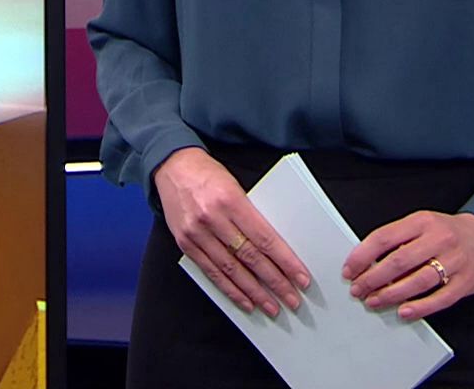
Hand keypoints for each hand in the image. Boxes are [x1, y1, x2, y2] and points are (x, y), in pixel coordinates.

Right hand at [152, 148, 311, 317]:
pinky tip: (245, 301)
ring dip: (254, 292)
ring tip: (272, 307)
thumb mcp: (236, 186)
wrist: (172, 166)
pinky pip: (211, 272)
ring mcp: (197, 233)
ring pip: (231, 270)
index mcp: (231, 200)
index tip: (301, 278)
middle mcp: (213, 218)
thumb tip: (276, 248)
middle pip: (250, 257)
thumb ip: (252, 215)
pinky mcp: (185, 243)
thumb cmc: (209, 174)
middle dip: (275, 281)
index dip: (285, 261)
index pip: (265, 238)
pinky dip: (230, 289)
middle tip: (292, 299)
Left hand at [341, 211, 473, 319]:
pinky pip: (441, 298)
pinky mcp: (466, 281)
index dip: (362, 255)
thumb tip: (366, 262)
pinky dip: (420, 307)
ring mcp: (455, 261)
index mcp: (422, 221)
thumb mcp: (422, 224)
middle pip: (399, 260)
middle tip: (358, 289)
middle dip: (373, 278)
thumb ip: (397, 239)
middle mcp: (439, 239)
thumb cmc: (446, 232)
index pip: (384, 237)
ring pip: (418, 280)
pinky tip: (404, 311)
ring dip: (391, 294)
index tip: (349, 269)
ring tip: (374, 301)